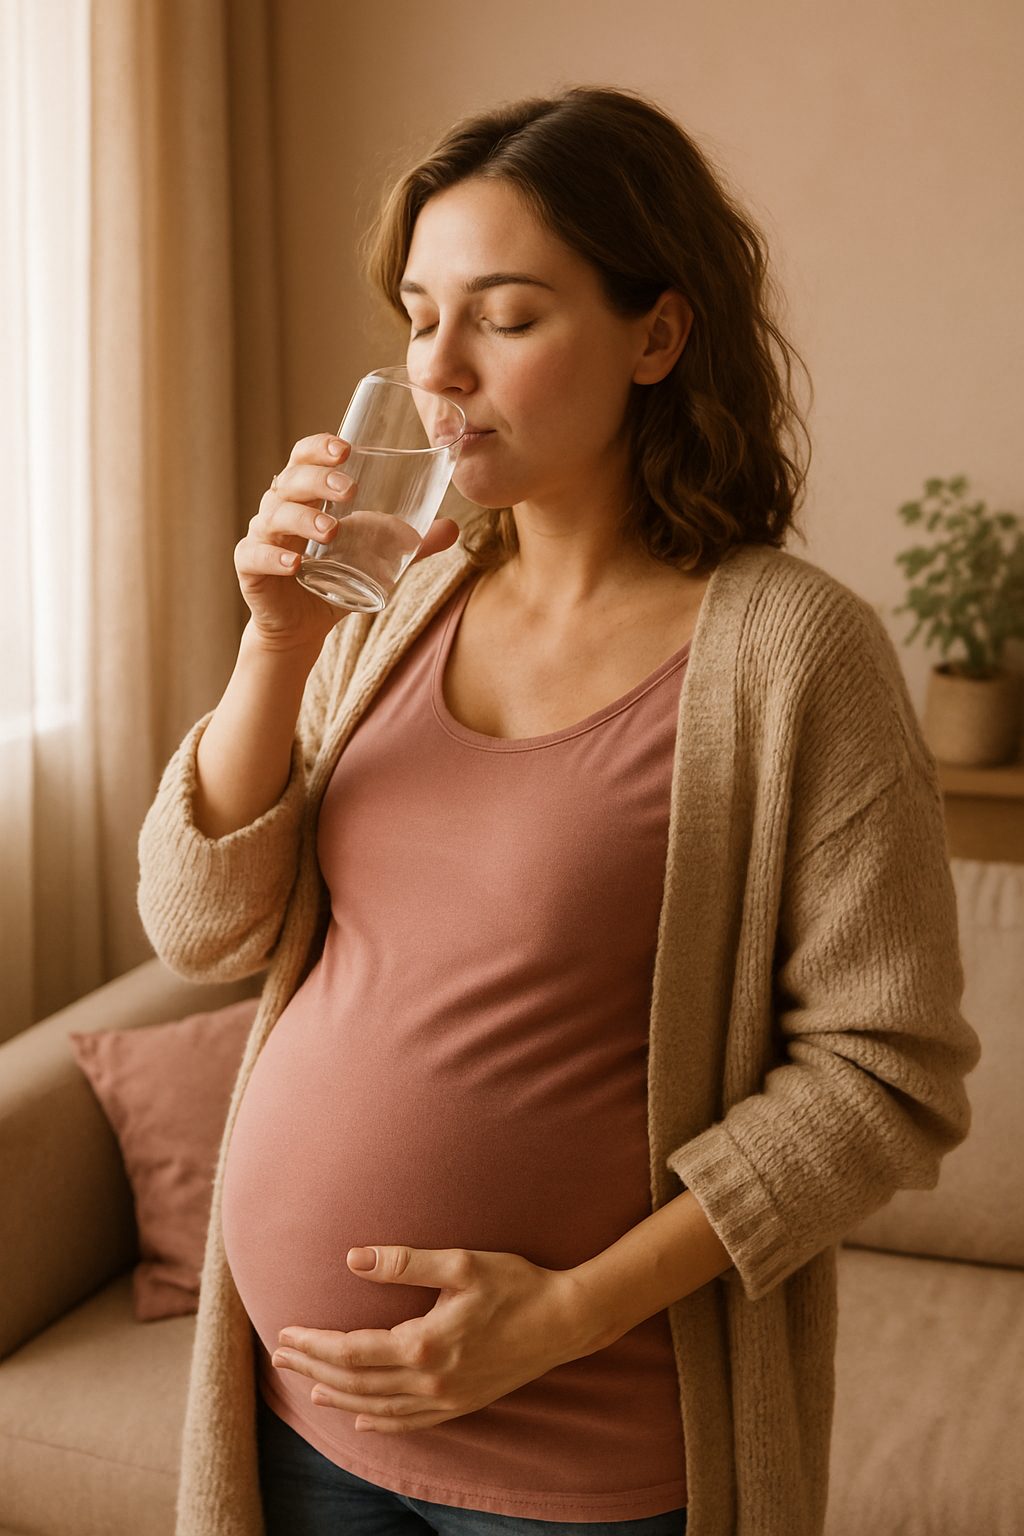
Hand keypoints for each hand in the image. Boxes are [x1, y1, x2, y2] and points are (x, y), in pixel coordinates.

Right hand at [237, 432, 459, 654]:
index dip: (319, 448)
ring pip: (274, 515)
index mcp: (305, 496)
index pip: (304, 457)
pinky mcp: (250, 568)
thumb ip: (410, 544)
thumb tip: (453, 527)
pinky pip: (255, 556)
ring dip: (303, 518)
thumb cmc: (335, 579)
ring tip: (331, 530)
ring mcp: (261, 537)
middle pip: (290, 480)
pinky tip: (296, 563)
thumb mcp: (376, 560)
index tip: (345, 448)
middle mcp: (278, 509)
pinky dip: (274, 558)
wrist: (303, 626)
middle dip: (319, 480)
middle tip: (350, 489)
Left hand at [272, 1245, 591, 1434]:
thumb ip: (405, 1262)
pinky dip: (380, 1422)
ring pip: (378, 1406)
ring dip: (339, 1396)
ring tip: (310, 1386)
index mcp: (424, 1343)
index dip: (314, 1344)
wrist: (565, 1321)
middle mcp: (431, 1380)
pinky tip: (361, 1419)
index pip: (352, 1350)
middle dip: (314, 1368)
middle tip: (281, 1356)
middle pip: (356, 1381)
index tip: (286, 1332)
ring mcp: (447, 1398)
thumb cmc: (515, 1283)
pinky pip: (409, 1422)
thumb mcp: (461, 1262)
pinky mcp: (462, 1404)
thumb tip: (353, 1258)